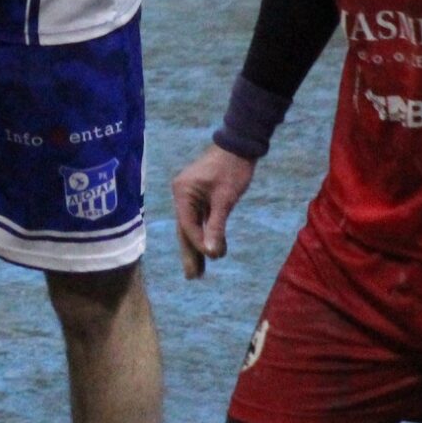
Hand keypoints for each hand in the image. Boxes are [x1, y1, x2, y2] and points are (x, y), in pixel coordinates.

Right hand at [172, 143, 256, 279]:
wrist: (240, 144)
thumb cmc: (233, 169)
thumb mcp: (226, 199)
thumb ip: (217, 226)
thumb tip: (212, 252)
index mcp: (183, 192)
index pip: (187, 225)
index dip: (198, 243)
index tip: (211, 258)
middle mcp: (181, 194)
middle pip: (185, 229)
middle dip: (191, 253)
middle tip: (193, 277)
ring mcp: (189, 195)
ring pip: (192, 226)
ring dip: (198, 247)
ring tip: (199, 273)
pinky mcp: (199, 196)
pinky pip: (200, 220)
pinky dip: (206, 234)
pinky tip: (213, 250)